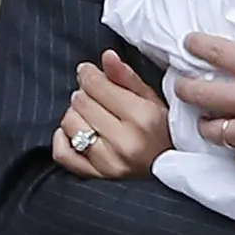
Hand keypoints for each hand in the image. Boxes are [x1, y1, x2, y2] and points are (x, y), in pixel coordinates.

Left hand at [52, 50, 170, 178]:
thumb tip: (106, 56)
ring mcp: (108, 162)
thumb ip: (127, 77)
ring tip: (88, 114)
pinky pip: (63, 153)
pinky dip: (62, 139)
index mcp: (143, 117)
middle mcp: (125, 141)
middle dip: (84, 93)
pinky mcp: (96, 177)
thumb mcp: (152, 100)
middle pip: (81, 103)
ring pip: (70, 124)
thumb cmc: (163, 131)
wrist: (171, 169)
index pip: (97, 86)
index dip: (88, 74)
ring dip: (75, 114)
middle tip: (94, 96)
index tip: (88, 71)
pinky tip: (73, 132)